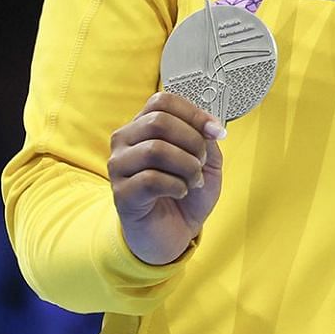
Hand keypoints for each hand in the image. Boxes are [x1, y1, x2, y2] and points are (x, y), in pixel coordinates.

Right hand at [108, 92, 226, 264]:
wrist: (171, 232)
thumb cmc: (185, 192)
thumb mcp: (205, 161)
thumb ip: (206, 139)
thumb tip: (211, 127)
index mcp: (144, 126)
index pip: (162, 101)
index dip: (194, 113)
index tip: (215, 132)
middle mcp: (125, 141)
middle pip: (159, 121)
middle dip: (193, 141)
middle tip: (201, 162)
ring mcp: (119, 166)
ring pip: (156, 150)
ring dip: (187, 166)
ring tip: (193, 180)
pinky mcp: (121, 193)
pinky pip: (151, 179)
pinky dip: (177, 186)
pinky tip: (181, 192)